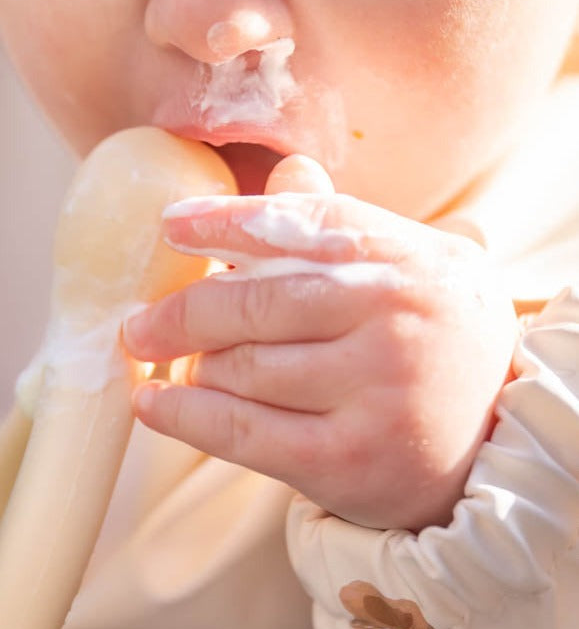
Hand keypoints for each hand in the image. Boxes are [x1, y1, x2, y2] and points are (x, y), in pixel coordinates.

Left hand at [122, 156, 517, 531]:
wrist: (490, 444)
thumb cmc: (426, 342)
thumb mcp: (406, 273)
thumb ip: (340, 227)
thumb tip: (284, 170)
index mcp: (404, 258)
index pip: (300, 225)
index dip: (225, 222)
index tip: (169, 227)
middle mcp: (395, 318)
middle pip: (255, 303)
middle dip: (181, 313)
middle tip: (137, 325)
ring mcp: (376, 391)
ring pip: (241, 369)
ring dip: (196, 368)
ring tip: (175, 366)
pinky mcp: (349, 459)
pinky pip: (241, 431)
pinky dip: (185, 416)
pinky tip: (155, 404)